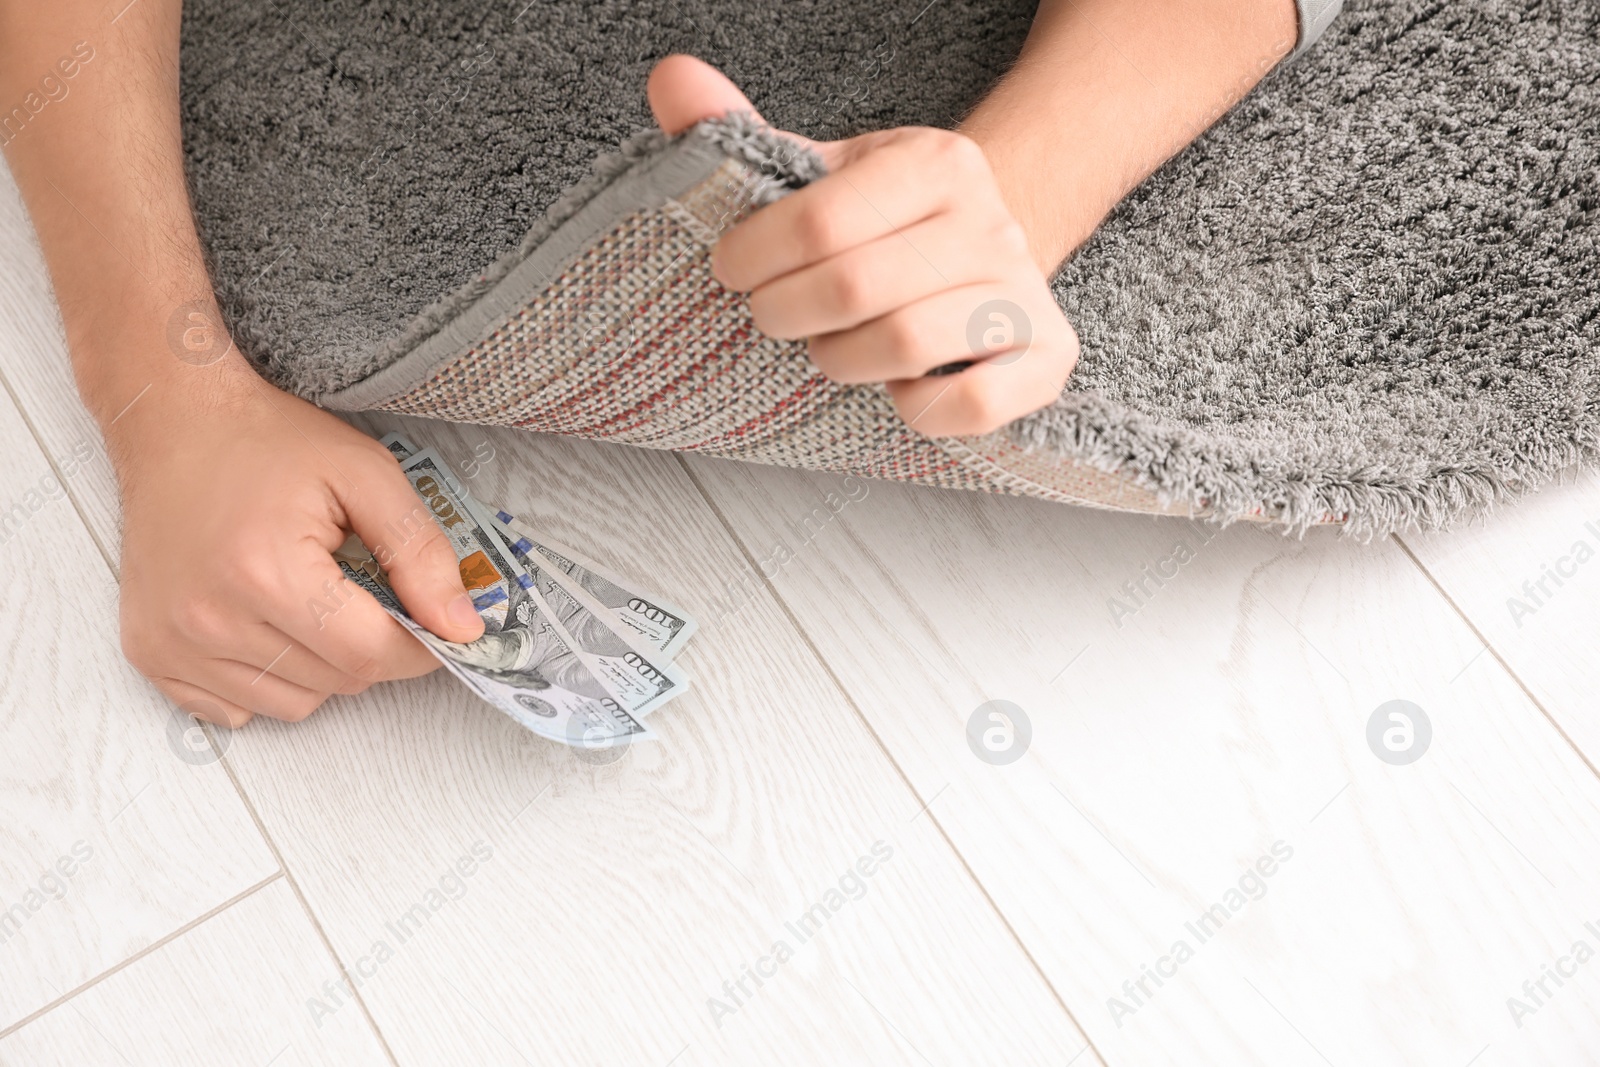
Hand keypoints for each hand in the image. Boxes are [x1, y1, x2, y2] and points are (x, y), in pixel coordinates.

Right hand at [110, 356, 484, 727]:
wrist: (175, 424)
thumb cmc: (271, 444)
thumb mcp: (366, 475)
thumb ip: (421, 553)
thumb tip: (463, 627)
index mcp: (267, 573)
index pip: (371, 654)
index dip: (419, 646)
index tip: (432, 623)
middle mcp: (211, 620)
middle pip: (339, 681)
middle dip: (371, 645)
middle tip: (360, 588)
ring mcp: (173, 643)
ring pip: (295, 703)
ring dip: (323, 665)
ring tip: (307, 599)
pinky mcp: (151, 654)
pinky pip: (240, 708)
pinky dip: (269, 679)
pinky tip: (265, 623)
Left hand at [648, 55, 1078, 436]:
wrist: (981, 257)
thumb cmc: (881, 226)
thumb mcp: (818, 173)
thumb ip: (739, 133)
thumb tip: (670, 79)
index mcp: (933, 163)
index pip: (820, 221)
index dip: (753, 257)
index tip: (730, 271)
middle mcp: (991, 221)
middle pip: (855, 288)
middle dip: (786, 314)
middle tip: (770, 317)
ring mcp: (1025, 292)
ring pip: (908, 345)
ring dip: (842, 361)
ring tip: (827, 351)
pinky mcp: (1049, 358)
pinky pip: (973, 402)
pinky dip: (920, 409)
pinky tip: (898, 390)